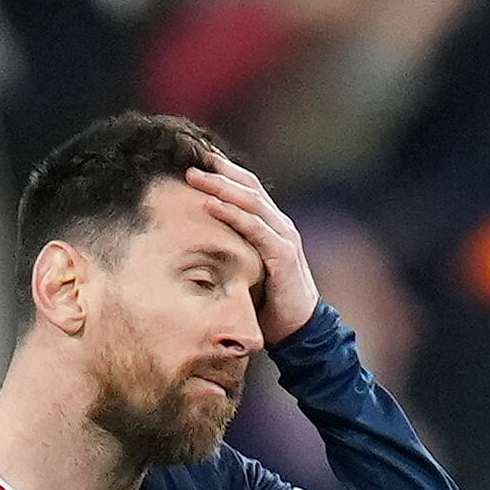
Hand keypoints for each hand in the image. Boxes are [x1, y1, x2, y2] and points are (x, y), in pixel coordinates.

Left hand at [184, 156, 321, 342]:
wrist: (299, 329)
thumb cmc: (269, 301)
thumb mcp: (247, 268)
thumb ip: (232, 250)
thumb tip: (194, 243)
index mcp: (271, 225)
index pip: (247, 188)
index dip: (223, 171)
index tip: (195, 159)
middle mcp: (280, 224)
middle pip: (247, 186)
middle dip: (218, 170)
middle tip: (189, 160)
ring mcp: (284, 236)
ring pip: (251, 200)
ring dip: (220, 186)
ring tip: (194, 176)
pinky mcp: (283, 254)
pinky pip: (255, 227)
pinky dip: (232, 214)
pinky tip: (211, 205)